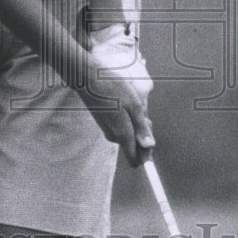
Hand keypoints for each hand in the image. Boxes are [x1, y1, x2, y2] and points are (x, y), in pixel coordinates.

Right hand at [80, 26, 153, 166]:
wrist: (88, 77)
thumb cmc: (113, 88)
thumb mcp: (134, 105)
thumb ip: (141, 128)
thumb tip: (149, 146)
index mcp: (122, 134)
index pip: (136, 160)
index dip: (146, 155)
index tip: (150, 140)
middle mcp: (113, 136)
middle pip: (134, 147)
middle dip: (143, 134)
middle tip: (143, 114)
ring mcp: (107, 130)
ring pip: (128, 136)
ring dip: (135, 124)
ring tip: (133, 105)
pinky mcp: (104, 123)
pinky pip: (121, 128)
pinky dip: (127, 119)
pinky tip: (125, 104)